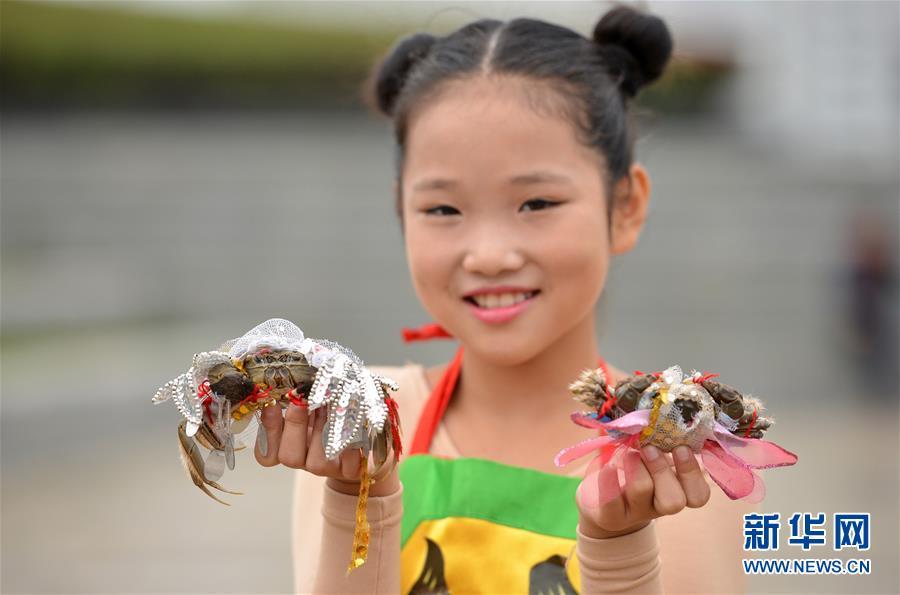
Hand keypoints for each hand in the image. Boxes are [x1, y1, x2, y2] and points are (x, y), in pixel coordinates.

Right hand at [254, 401, 399, 496]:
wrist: (370, 432)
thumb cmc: (338, 411)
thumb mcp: (316, 402)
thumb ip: (301, 396)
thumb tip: (292, 380)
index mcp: (291, 445)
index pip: (267, 454)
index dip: (268, 431)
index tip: (271, 404)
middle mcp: (305, 461)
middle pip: (289, 456)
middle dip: (295, 423)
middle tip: (303, 397)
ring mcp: (328, 469)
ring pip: (317, 461)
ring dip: (324, 429)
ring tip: (333, 403)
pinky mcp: (352, 471)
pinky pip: (348, 459)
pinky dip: (350, 439)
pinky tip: (354, 419)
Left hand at [577, 444, 710, 538]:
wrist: (600, 503)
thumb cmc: (629, 470)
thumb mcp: (646, 454)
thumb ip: (653, 434)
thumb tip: (645, 403)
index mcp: (675, 490)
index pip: (698, 495)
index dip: (693, 474)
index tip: (681, 447)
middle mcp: (658, 504)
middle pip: (675, 501)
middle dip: (663, 470)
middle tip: (650, 448)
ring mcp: (634, 511)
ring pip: (644, 494)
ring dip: (637, 468)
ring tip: (628, 452)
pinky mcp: (611, 515)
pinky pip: (612, 503)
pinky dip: (609, 481)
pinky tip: (606, 466)